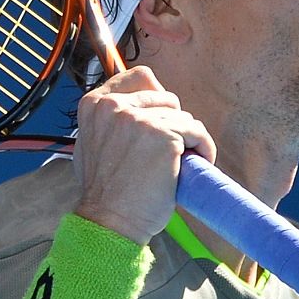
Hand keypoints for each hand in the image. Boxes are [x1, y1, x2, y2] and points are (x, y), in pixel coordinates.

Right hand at [72, 67, 216, 242]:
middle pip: (166, 98)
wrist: (110, 221)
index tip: (164, 116)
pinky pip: (197, 132)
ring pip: (183, 117)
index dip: (158, 97)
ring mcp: (139, 119)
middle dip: (173, 122)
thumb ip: (112, 121)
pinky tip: (200, 161)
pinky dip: (204, 147)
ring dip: (188, 139)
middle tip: (174, 148)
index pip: (139, 77)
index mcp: (95, 104)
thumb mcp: (94, 144)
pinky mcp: (164, 134)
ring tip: (184, 161)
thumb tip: (140, 109)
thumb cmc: (106, 192)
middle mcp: (114, 105)